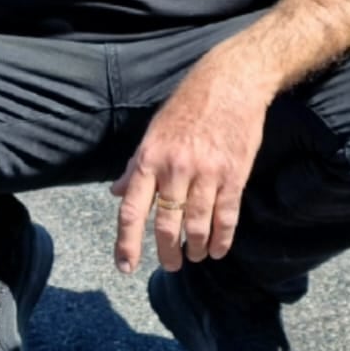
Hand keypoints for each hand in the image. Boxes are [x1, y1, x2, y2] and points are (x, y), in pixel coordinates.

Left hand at [110, 53, 273, 274]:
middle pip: (166, 225)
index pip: (131, 209)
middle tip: (170, 265)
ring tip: (195, 256)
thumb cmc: (186, 108)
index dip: (127, 242)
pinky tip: (218, 250)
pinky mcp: (233, 175)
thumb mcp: (153, 133)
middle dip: (167, 253)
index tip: (125, 266)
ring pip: (197, 225)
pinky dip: (222, 239)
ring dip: (196, 248)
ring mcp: (206, 173)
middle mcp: (174, 169)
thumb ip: (134, 167)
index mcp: (148, 158)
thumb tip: (116, 192)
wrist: (229, 84)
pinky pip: (226, 216)